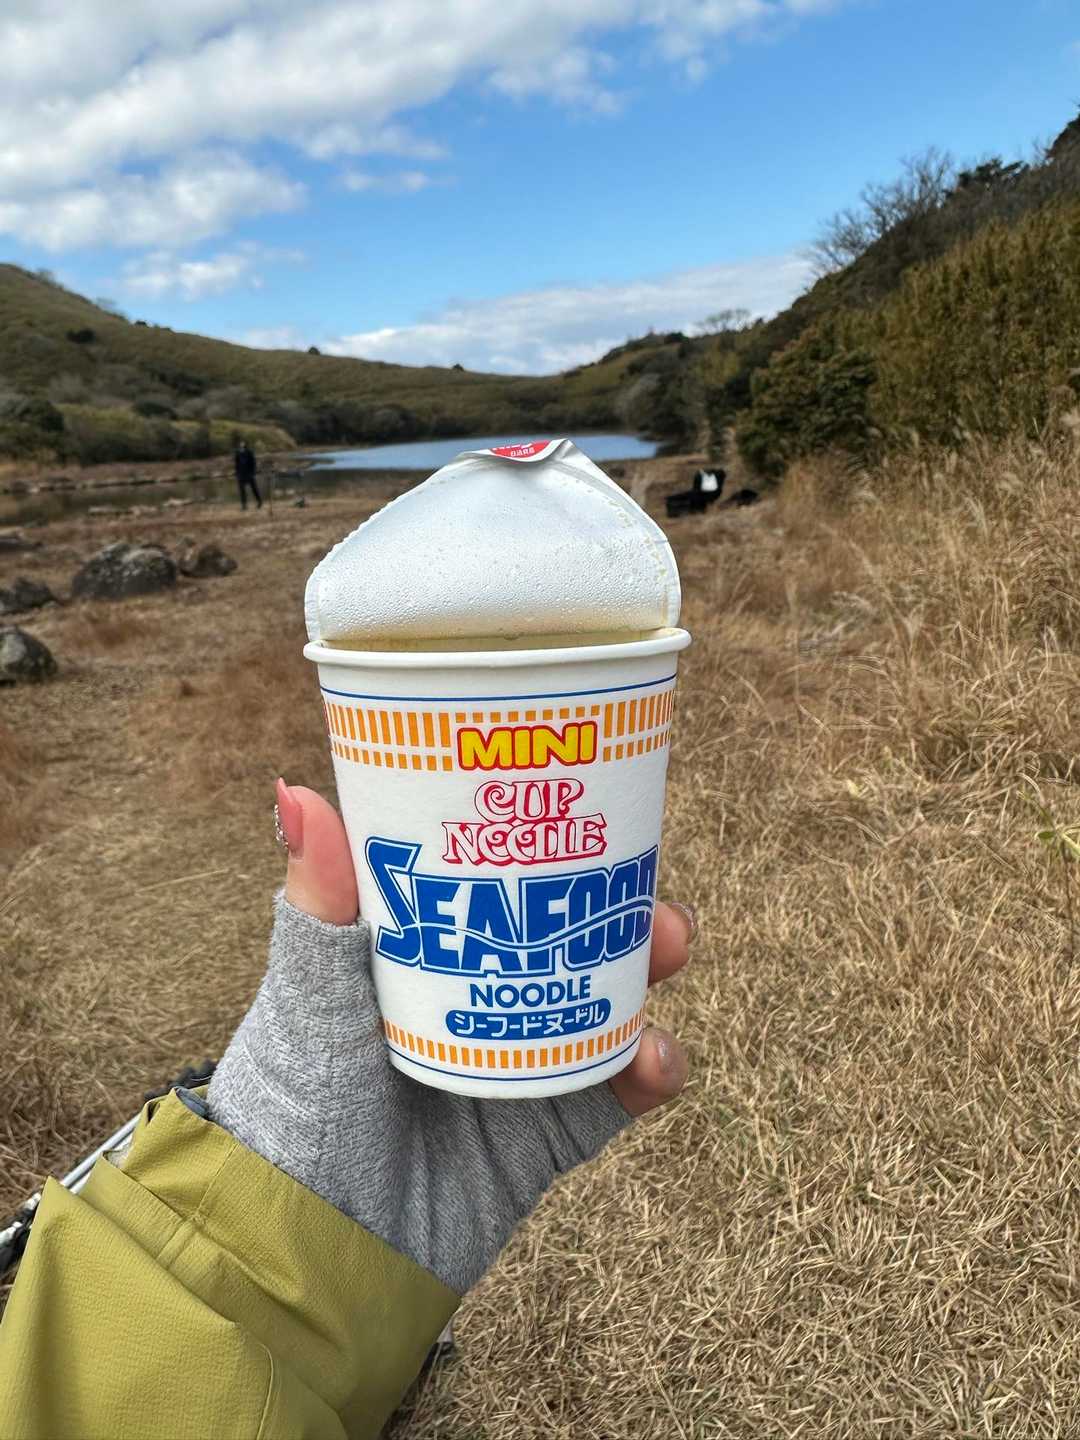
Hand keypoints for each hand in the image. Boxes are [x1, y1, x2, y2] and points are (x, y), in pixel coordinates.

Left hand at [208, 783, 691, 1294]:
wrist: (308, 1252)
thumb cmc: (289, 1110)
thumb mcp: (308, 997)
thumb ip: (316, 906)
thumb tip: (294, 790)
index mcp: (426, 954)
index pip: (499, 882)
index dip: (552, 846)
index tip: (595, 809)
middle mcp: (480, 1001)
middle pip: (570, 938)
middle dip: (623, 909)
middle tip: (652, 898)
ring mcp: (519, 1065)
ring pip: (607, 1004)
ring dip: (648, 974)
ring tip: (667, 954)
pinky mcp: (546, 1134)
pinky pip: (615, 1093)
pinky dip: (650, 1071)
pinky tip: (656, 1058)